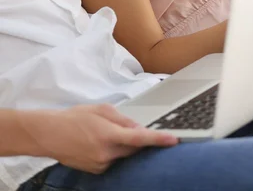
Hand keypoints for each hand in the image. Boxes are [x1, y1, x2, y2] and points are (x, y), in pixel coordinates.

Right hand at [21, 104, 177, 173]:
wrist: (50, 134)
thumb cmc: (76, 117)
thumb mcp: (102, 110)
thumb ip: (124, 119)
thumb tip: (140, 128)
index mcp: (109, 134)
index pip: (139, 138)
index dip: (158, 139)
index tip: (173, 140)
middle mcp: (106, 153)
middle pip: (133, 149)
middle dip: (136, 139)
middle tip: (124, 128)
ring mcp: (101, 165)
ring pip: (123, 155)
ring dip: (122, 145)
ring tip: (103, 133)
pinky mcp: (96, 171)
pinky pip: (113, 161)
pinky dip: (113, 152)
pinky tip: (98, 143)